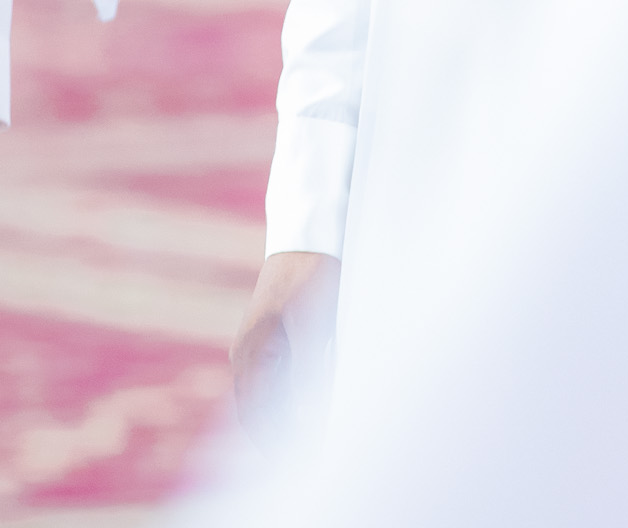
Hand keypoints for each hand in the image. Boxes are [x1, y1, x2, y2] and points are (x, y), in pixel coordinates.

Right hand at [231, 250, 340, 449]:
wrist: (310, 231)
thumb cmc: (311, 274)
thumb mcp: (314, 324)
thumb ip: (310, 371)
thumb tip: (310, 416)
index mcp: (251, 354)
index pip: (258, 417)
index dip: (279, 443)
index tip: (306, 456)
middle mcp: (249, 355)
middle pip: (260, 412)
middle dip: (282, 436)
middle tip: (314, 449)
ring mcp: (260, 346)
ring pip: (270, 398)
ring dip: (288, 418)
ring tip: (318, 431)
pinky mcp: (276, 337)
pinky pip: (280, 380)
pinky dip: (293, 398)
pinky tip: (316, 402)